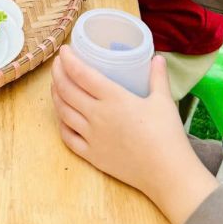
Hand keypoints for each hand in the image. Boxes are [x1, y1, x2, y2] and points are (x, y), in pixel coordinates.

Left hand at [51, 47, 217, 223]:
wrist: (167, 173)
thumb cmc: (167, 135)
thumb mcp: (164, 101)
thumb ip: (158, 77)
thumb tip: (158, 58)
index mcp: (114, 98)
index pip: (82, 74)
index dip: (69, 60)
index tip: (64, 50)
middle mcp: (97, 115)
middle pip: (67, 90)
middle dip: (58, 73)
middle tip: (58, 64)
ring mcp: (92, 137)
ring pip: (63, 112)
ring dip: (56, 95)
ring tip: (56, 85)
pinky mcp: (92, 156)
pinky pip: (68, 137)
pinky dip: (61, 123)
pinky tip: (62, 117)